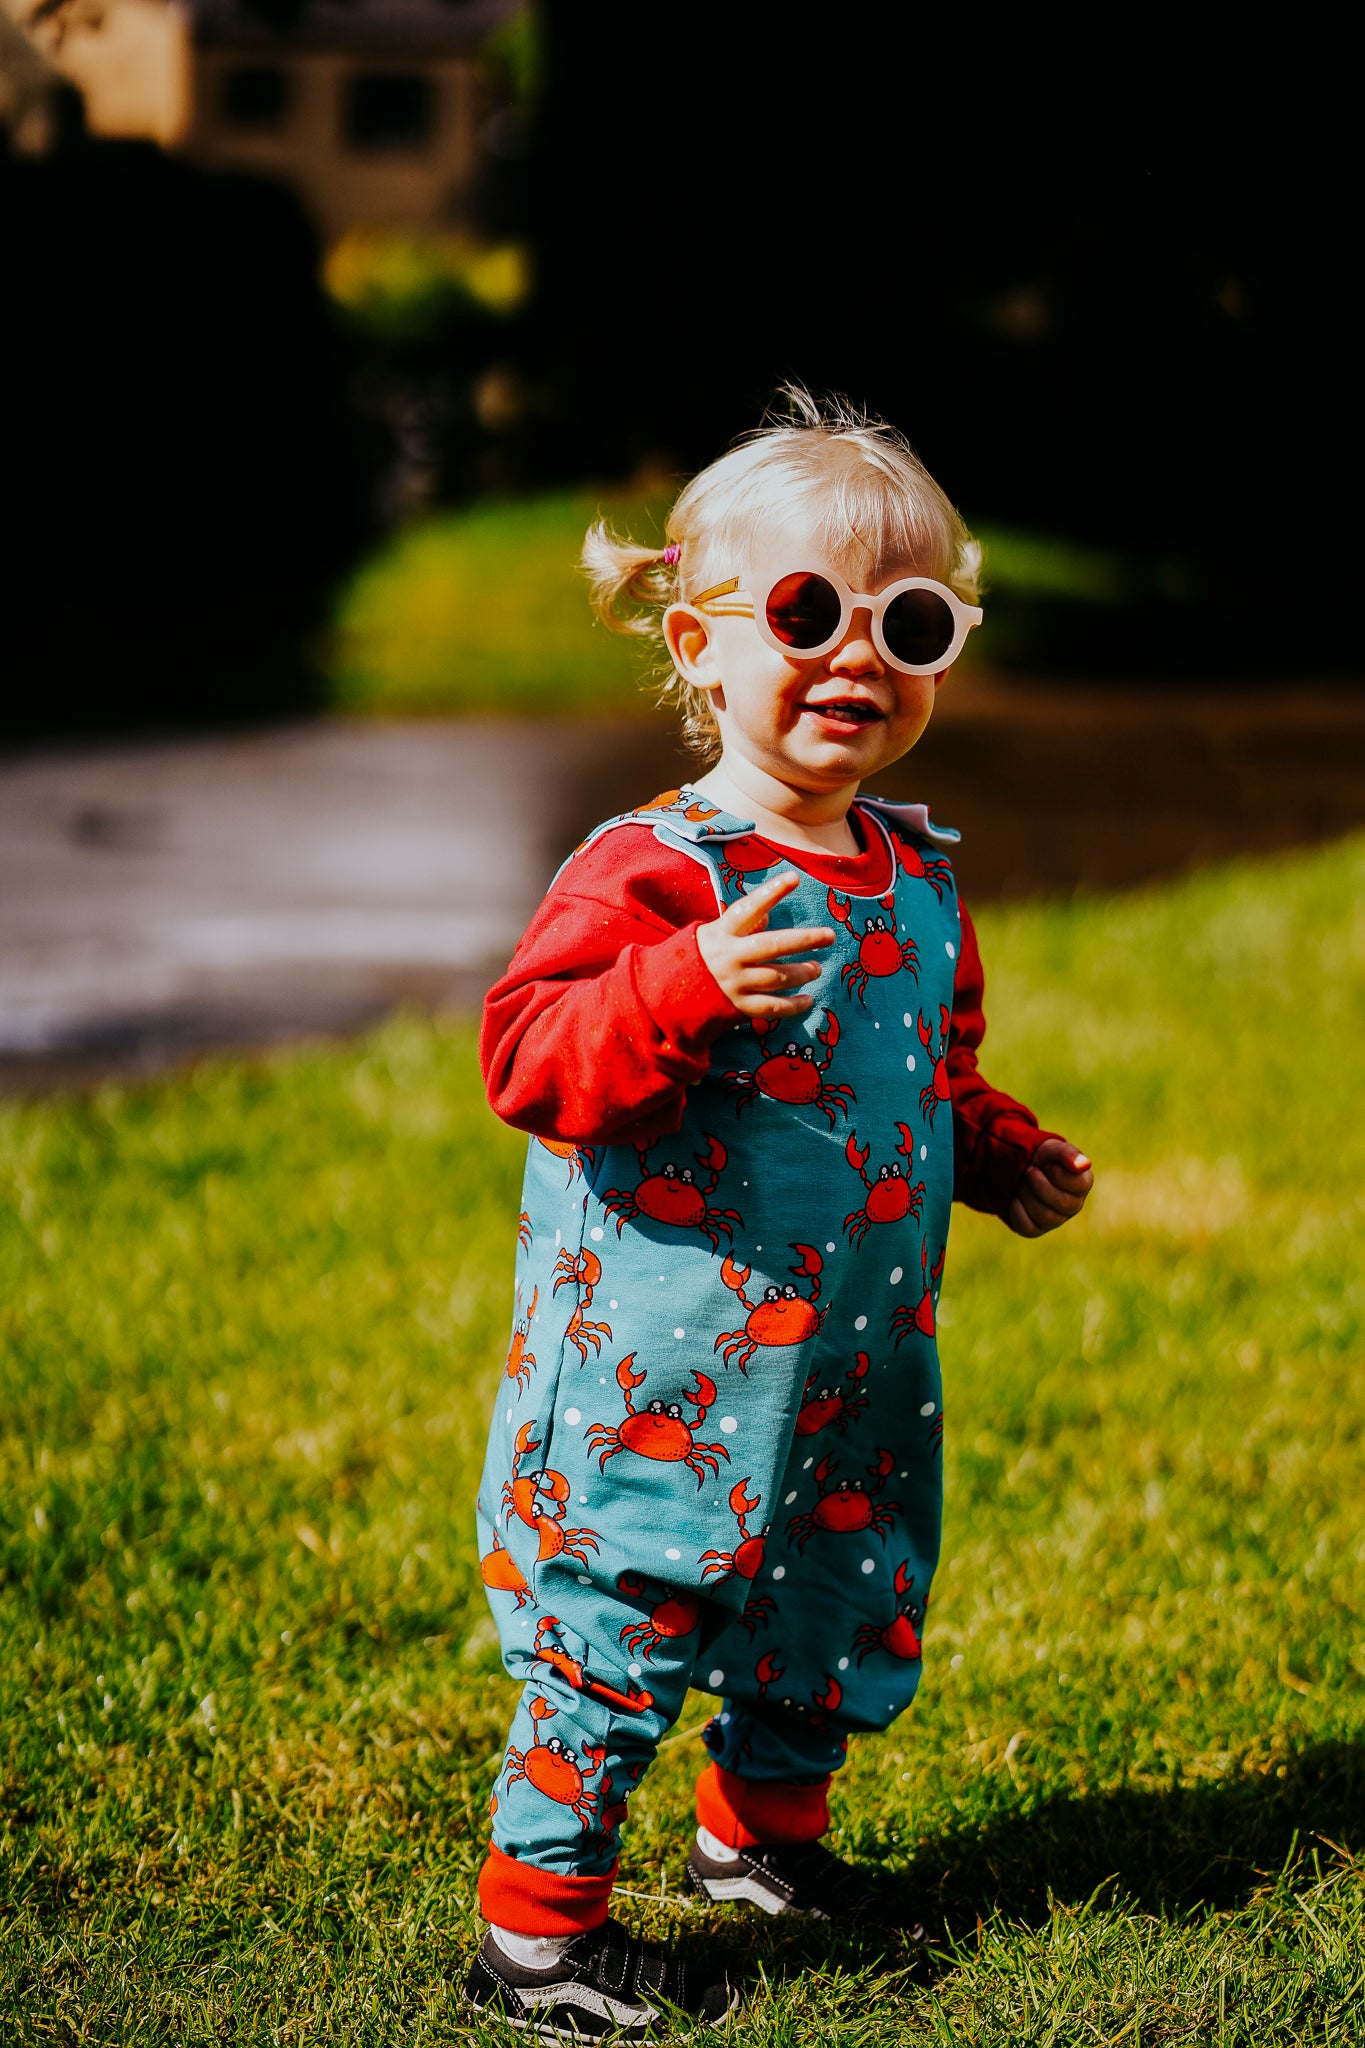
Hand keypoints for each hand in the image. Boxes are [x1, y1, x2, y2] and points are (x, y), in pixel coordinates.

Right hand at [697, 870, 833, 1017]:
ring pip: (777, 977)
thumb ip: (742, 925)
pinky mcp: (738, 1007)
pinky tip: (808, 1000)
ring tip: (817, 968)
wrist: (671, 993)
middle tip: (829, 935)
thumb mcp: (715, 933)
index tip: (795, 877)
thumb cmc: (702, 955)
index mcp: (721, 932)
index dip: (771, 892)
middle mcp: (728, 956)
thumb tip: (767, 915)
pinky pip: (772, 1007)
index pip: (749, 908)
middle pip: (772, 946)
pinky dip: (793, 1006)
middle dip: (804, 940)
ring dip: (802, 972)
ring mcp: (733, 983)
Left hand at [1008, 1137, 1093, 1237]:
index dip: (1056, 1173)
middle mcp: (1073, 1205)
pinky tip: (1016, 1198)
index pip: (1079, 1185)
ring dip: (1027, 1194)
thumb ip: (1068, 1153)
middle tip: (1029, 1171)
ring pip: (1045, 1217)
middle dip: (1039, 1183)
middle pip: (1062, 1203)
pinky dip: (1017, 1209)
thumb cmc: (1041, 1158)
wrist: (1018, 1168)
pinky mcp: (1035, 1229)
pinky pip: (1027, 1227)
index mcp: (1082, 1184)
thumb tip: (1084, 1164)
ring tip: (1023, 1184)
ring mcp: (1055, 1219)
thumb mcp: (1052, 1149)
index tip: (1046, 1164)